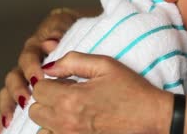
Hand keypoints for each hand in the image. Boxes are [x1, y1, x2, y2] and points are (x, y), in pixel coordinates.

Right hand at [0, 8, 78, 132]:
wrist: (83, 27)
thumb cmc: (77, 26)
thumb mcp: (69, 24)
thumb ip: (59, 30)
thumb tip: (51, 42)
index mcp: (38, 43)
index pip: (29, 55)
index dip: (32, 68)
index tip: (38, 79)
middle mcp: (30, 58)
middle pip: (16, 73)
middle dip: (19, 88)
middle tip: (26, 100)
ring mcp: (27, 71)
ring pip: (12, 87)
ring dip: (9, 102)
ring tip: (12, 118)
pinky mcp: (28, 84)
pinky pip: (13, 97)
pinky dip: (8, 111)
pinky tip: (6, 124)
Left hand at [30, 51, 172, 133]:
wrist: (152, 117)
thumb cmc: (132, 90)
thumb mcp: (105, 65)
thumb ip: (73, 61)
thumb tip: (49, 66)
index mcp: (70, 98)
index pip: (38, 88)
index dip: (50, 80)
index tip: (66, 80)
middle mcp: (66, 122)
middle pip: (35, 110)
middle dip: (47, 98)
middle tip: (68, 92)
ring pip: (41, 127)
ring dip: (51, 117)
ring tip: (72, 109)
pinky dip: (58, 130)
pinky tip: (75, 122)